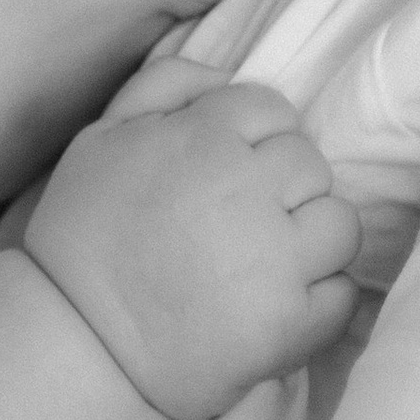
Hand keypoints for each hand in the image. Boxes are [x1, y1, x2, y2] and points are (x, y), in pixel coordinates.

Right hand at [21, 62, 360, 419]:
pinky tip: (277, 304)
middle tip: (243, 222)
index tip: (231, 173)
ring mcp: (277, 260)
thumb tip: (228, 76)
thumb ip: (166, 86)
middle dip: (284, 188)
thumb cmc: (83, 238)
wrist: (77, 343)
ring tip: (268, 263)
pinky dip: (320, 299)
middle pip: (311, 164)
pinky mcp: (291, 324)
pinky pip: (342, 294)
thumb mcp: (102, 137)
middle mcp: (250, 191)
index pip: (273, 111)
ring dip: (312, 240)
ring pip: (340, 225)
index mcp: (206, 139)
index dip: (255, 140)